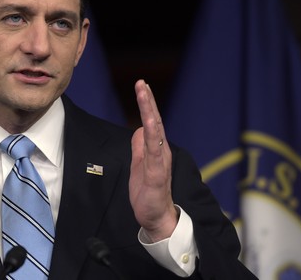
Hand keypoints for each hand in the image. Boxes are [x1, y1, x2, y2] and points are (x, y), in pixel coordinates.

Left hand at [129, 79, 177, 241]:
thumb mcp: (139, 163)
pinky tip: (149, 123)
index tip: (141, 85)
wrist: (156, 217)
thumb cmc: (148, 191)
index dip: (146, 103)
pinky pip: (155, 151)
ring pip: (156, 131)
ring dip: (149, 112)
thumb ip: (140, 146)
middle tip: (141, 83)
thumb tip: (139, 129)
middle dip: (148, 101)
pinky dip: (153, 136)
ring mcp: (160, 161)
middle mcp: (161, 151)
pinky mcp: (157, 173)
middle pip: (155, 121)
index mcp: (156, 148)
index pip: (151, 121)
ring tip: (144, 94)